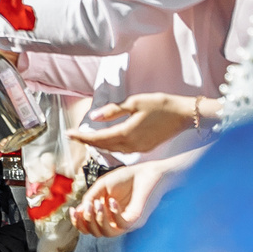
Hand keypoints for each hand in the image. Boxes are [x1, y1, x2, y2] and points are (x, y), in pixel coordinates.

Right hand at [71, 159, 174, 237]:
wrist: (148, 172)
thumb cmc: (127, 178)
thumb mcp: (102, 186)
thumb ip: (90, 197)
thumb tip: (79, 211)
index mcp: (106, 214)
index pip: (89, 227)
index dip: (78, 222)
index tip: (72, 210)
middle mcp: (115, 221)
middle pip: (95, 233)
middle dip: (86, 220)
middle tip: (87, 205)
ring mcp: (127, 222)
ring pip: (107, 233)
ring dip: (97, 220)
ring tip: (97, 204)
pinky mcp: (137, 220)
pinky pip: (121, 225)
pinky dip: (113, 213)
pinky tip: (112, 201)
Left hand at [78, 93, 195, 155]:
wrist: (185, 114)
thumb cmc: (161, 105)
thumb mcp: (134, 102)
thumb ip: (113, 111)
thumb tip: (94, 116)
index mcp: (127, 133)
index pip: (98, 138)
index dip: (81, 137)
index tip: (68, 134)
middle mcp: (131, 145)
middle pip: (103, 146)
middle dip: (86, 142)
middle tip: (72, 137)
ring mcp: (139, 148)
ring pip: (112, 149)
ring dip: (97, 145)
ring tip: (84, 139)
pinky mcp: (145, 148)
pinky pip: (122, 149)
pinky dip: (110, 146)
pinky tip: (105, 141)